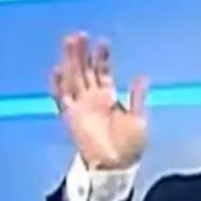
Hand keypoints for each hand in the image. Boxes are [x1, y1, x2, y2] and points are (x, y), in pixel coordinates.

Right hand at [51, 32, 149, 169]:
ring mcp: (81, 106)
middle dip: (82, 53)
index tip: (103, 41)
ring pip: (73, 78)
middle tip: (80, 34)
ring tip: (69, 42)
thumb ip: (137, 98)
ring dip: (70, 61)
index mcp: (109, 97)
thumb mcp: (139, 119)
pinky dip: (59, 84)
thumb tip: (142, 76)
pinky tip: (58, 69)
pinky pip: (62, 98)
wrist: (116, 166)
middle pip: (84, 70)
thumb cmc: (129, 146)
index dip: (102, 57)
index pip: (103, 72)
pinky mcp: (71, 116)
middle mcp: (93, 99)